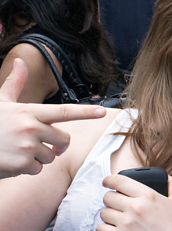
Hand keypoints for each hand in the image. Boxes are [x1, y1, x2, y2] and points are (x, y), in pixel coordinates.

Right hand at [0, 59, 105, 177]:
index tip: (102, 112)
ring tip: (18, 150)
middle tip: (36, 142)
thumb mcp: (1, 102)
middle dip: (55, 144)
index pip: (64, 112)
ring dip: (39, 157)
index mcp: (30, 112)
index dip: (85, 112)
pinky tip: (12, 161)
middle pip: (64, 139)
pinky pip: (38, 169)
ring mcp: (28, 147)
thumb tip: (19, 61)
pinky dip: (28, 169)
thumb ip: (14, 84)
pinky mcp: (22, 164)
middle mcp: (32, 128)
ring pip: (51, 156)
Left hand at [96, 174, 171, 230]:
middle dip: (110, 200)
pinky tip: (113, 230)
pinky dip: (104, 229)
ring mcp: (126, 223)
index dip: (109, 180)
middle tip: (117, 206)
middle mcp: (135, 207)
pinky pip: (100, 229)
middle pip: (108, 197)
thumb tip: (166, 177)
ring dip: (108, 215)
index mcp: (148, 195)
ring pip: (103, 212)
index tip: (107, 182)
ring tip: (117, 220)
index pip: (119, 180)